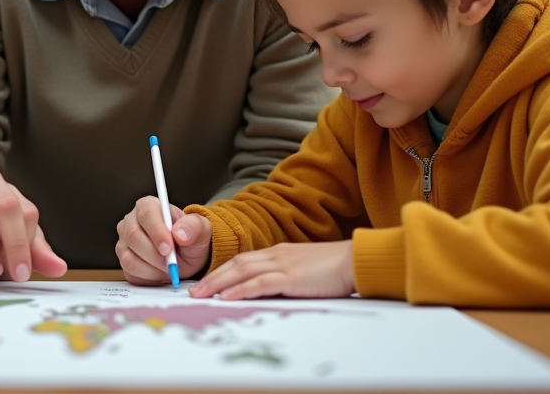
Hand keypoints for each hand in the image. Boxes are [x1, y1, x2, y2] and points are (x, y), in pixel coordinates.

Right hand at [115, 196, 210, 284]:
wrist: (187, 256)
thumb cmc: (190, 238)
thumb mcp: (200, 230)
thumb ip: (193, 227)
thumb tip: (180, 232)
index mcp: (148, 206)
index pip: (146, 213)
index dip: (157, 232)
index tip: (169, 248)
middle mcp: (131, 222)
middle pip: (134, 236)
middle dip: (155, 254)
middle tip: (172, 263)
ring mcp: (124, 242)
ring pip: (129, 257)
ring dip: (152, 268)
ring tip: (168, 267)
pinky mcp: (124, 261)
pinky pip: (130, 272)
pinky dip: (148, 277)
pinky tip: (160, 272)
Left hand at [188, 240, 355, 299]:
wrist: (355, 261)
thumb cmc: (335, 269)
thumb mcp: (305, 270)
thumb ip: (287, 277)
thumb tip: (270, 291)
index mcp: (279, 253)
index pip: (243, 260)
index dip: (223, 270)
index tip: (208, 282)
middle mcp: (277, 254)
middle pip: (236, 264)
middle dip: (213, 277)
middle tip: (195, 289)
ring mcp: (283, 264)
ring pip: (242, 271)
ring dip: (219, 283)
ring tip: (202, 294)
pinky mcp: (291, 277)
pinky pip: (259, 283)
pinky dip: (241, 289)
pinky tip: (228, 296)